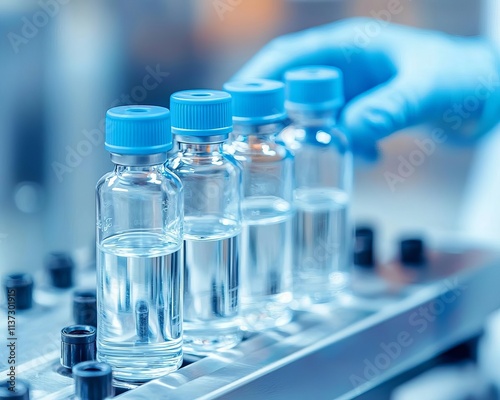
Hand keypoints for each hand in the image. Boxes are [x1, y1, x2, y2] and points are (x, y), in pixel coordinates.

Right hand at [233, 18, 499, 158]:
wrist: (486, 95)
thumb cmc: (463, 77)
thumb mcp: (428, 90)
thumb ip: (392, 107)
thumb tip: (350, 132)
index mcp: (350, 46)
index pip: (288, 57)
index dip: (257, 80)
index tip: (232, 106)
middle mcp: (345, 66)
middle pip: (289, 87)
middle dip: (271, 114)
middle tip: (251, 142)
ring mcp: (353, 90)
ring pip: (310, 112)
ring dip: (304, 134)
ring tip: (297, 157)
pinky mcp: (364, 110)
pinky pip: (336, 129)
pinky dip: (339, 145)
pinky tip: (360, 158)